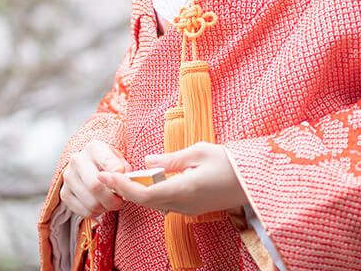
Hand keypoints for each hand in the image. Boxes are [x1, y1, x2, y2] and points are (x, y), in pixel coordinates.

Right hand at [59, 140, 128, 218]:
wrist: (92, 169)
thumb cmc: (110, 166)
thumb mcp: (121, 161)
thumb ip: (126, 171)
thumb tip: (125, 181)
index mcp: (94, 148)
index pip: (107, 162)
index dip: (118, 177)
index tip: (125, 184)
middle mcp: (77, 159)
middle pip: (95, 186)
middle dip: (112, 200)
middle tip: (119, 201)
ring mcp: (68, 176)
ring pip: (91, 202)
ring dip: (105, 208)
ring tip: (109, 203)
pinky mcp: (64, 193)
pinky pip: (83, 212)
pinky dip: (95, 213)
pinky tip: (98, 205)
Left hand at [96, 142, 247, 217]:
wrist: (255, 182)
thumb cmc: (230, 163)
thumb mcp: (199, 152)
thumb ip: (171, 159)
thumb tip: (148, 161)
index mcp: (184, 189)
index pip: (144, 194)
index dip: (121, 186)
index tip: (104, 177)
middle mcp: (184, 204)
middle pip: (146, 201)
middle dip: (124, 189)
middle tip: (105, 176)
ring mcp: (190, 209)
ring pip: (155, 203)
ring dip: (136, 192)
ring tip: (120, 177)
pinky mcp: (194, 208)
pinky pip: (166, 202)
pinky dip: (150, 193)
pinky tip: (145, 181)